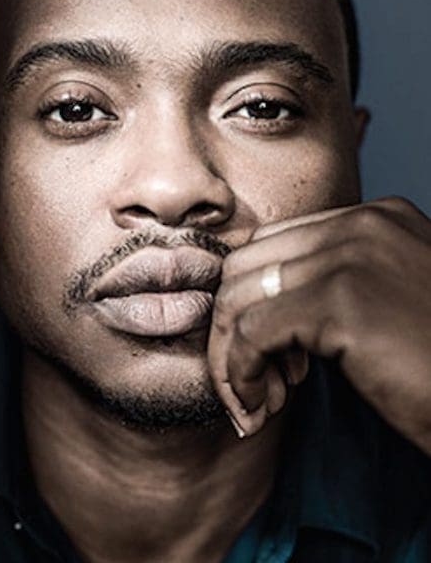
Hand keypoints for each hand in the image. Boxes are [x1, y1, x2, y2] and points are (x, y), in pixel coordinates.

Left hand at [208, 197, 430, 454]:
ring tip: (258, 398)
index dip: (256, 298)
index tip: (271, 353)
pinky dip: (239, 371)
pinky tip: (261, 403)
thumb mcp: (392, 303)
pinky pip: (251, 331)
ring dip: (230, 354)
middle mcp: (364, 224)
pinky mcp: (343, 301)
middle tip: (255, 379)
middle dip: (232, 325)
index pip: (274, 243)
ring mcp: (353, 257)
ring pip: (239, 295)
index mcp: (377, 219)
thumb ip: (343, 283)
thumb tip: (268, 305)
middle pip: (247, 263)